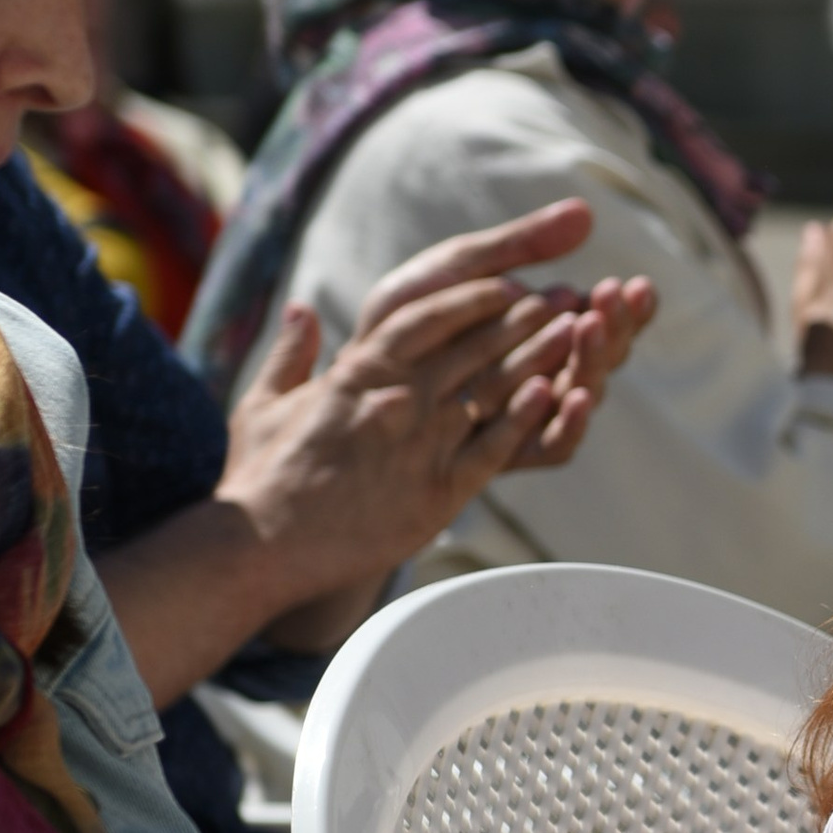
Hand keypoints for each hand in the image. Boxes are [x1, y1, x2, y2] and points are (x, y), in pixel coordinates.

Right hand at [236, 204, 655, 638]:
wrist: (262, 548)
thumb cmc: (259, 478)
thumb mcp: (264, 404)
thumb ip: (290, 354)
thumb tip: (302, 310)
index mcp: (357, 374)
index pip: (425, 319)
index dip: (471, 298)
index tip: (504, 284)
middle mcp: (395, 402)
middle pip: (471, 349)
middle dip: (521, 319)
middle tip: (561, 297)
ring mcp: (419, 447)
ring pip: (491, 391)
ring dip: (535, 358)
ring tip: (574, 332)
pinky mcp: (436, 494)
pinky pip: (491, 450)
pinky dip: (523, 420)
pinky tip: (552, 395)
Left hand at [345, 199, 656, 476]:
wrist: (349, 374)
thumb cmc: (404, 319)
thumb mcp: (462, 267)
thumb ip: (522, 243)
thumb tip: (588, 213)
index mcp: (546, 333)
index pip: (604, 323)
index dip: (629, 309)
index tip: (635, 284)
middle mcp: (548, 376)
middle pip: (604, 360)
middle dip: (615, 329)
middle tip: (607, 298)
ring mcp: (529, 416)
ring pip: (585, 396)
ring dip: (594, 362)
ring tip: (587, 326)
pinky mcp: (507, 455)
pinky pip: (555, 446)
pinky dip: (569, 420)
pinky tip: (572, 391)